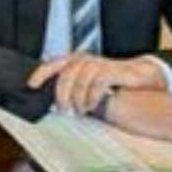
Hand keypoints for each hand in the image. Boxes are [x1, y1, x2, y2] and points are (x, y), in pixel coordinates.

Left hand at [28, 54, 166, 113]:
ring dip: (77, 98)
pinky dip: (92, 96)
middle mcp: (85, 60)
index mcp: (75, 62)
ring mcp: (99, 63)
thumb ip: (72, 90)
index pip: (52, 64)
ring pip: (80, 79)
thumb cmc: (112, 84)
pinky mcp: (113, 70)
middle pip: (64, 74)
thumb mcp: (87, 86)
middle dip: (61, 94)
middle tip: (63, 109)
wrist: (140, 78)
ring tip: (80, 110)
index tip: (31, 85)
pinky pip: (98, 81)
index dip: (40, 74)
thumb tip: (53, 103)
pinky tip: (92, 106)